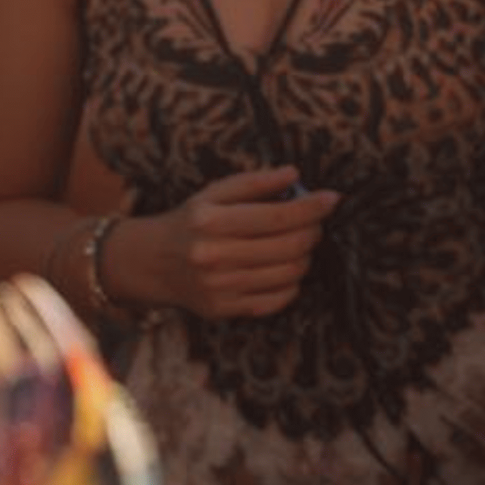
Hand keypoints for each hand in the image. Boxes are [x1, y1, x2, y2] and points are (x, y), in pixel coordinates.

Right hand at [130, 166, 340, 318]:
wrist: (152, 263)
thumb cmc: (193, 221)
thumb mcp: (215, 192)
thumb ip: (255, 182)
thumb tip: (294, 174)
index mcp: (210, 221)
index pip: (277, 216)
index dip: (312, 207)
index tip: (332, 198)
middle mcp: (213, 256)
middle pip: (289, 246)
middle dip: (313, 230)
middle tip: (315, 222)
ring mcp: (218, 287)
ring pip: (289, 273)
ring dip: (305, 255)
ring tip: (298, 242)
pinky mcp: (223, 309)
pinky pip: (278, 300)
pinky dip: (292, 282)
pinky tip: (283, 267)